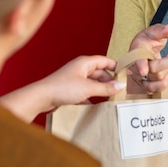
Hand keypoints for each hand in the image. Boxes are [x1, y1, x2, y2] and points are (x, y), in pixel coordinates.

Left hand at [0, 55, 124, 121]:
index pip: (105, 61)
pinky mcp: (70, 89)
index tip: (125, 74)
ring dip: (100, 90)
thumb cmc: (63, 88)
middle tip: (119, 91)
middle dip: (109, 81)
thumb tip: (121, 85)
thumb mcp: (88, 88)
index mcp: (85, 63)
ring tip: (110, 99)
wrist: (41, 97)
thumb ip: (106, 88)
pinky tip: (95, 105)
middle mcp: (80, 69)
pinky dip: (91, 97)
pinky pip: (85, 92)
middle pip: (100, 73)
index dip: (115, 66)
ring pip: (92, 83)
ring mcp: (75, 79)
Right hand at [127, 23, 167, 94]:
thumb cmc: (147, 40)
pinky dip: (164, 84)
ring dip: (167, 73)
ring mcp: (140, 77)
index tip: (144, 70)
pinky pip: (154, 89)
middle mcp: (135, 65)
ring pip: (154, 82)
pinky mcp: (145, 84)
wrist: (143, 49)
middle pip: (152, 69)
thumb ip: (162, 31)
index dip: (139, 65)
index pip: (137, 58)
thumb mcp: (154, 32)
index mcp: (136, 50)